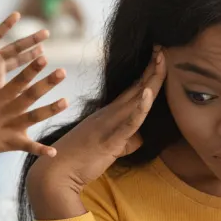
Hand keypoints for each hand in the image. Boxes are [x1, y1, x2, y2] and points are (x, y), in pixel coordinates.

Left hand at [0, 12, 47, 127]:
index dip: (6, 26)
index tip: (17, 15)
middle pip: (15, 47)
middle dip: (30, 40)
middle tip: (46, 33)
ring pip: (19, 61)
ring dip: (32, 56)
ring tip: (45, 49)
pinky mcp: (1, 84)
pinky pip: (15, 80)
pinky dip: (25, 79)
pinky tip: (39, 78)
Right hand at [0, 50, 67, 162]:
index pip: (18, 80)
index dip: (31, 70)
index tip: (44, 58)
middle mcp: (7, 110)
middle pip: (30, 95)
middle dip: (46, 84)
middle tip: (63, 72)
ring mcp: (10, 127)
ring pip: (34, 117)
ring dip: (50, 110)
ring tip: (66, 102)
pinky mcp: (11, 143)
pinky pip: (28, 147)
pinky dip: (41, 150)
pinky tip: (54, 152)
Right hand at [27, 49, 166, 219]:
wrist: (56, 172)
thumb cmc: (79, 160)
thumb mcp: (108, 148)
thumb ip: (125, 140)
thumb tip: (139, 138)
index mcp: (109, 113)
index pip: (132, 89)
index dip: (147, 72)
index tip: (159, 57)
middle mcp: (109, 113)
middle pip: (137, 87)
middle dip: (153, 67)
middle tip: (164, 47)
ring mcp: (109, 124)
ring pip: (136, 98)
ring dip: (151, 80)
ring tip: (162, 60)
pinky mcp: (110, 139)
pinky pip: (128, 122)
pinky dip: (140, 108)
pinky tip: (148, 94)